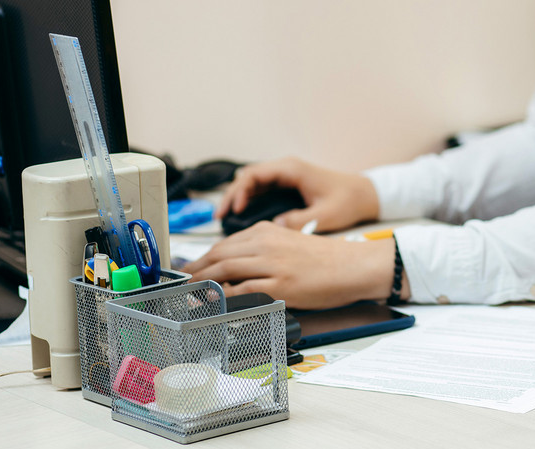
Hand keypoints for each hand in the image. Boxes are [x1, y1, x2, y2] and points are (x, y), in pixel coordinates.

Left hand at [183, 222, 408, 308]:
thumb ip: (263, 251)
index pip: (224, 244)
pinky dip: (223, 296)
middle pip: (218, 255)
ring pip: (225, 269)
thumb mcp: (290, 244)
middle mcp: (266, 243)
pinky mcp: (280, 284)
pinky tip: (213, 302)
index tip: (191, 269)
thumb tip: (236, 269)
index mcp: (267, 231)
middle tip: (182, 284)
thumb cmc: (326, 259)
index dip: (202, 258)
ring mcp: (272, 264)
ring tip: (189, 295)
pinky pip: (242, 290)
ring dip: (202, 283)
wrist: (352, 266)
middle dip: (195, 270)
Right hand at [217, 157, 378, 232]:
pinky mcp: (289, 186)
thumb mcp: (324, 214)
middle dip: (232, 196)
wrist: (367, 195)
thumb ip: (299, 221)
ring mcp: (287, 176)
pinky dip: (249, 201)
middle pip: (248, 178)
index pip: (254, 175)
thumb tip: (274, 228)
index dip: (239, 192)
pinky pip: (262, 190)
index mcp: (292, 169)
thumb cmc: (349, 200)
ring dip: (238, 199)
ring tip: (224, 219)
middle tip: (219, 218)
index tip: (233, 210)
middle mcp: (287, 169)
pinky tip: (242, 217)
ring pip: (253, 184)